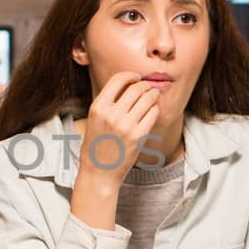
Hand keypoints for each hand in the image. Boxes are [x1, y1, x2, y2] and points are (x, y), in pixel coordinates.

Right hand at [78, 72, 160, 186]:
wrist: (99, 173)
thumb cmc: (96, 146)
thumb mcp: (94, 120)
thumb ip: (108, 102)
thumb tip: (128, 84)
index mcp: (97, 107)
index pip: (117, 80)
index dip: (130, 75)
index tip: (136, 77)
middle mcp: (111, 115)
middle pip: (135, 88)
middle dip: (145, 85)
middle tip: (148, 87)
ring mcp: (125, 126)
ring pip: (147, 99)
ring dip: (153, 95)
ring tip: (154, 96)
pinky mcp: (138, 137)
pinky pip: (152, 114)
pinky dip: (155, 109)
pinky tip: (152, 111)